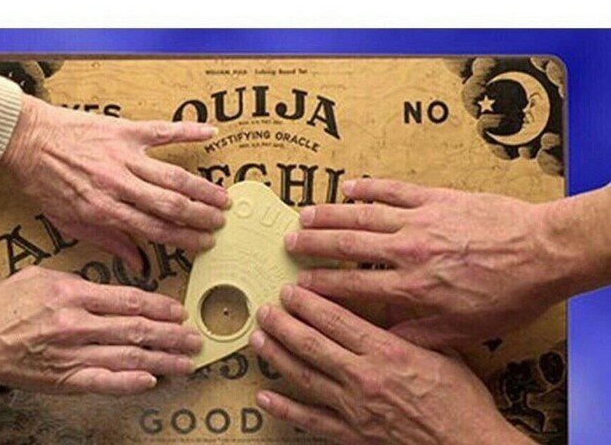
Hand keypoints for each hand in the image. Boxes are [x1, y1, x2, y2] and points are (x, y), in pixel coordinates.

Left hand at [0, 95, 230, 268]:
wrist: (25, 139)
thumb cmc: (44, 182)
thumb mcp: (68, 222)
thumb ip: (107, 242)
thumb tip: (138, 264)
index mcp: (104, 210)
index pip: (155, 230)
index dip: (185, 238)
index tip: (205, 243)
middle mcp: (118, 184)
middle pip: (171, 205)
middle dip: (201, 216)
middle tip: (221, 222)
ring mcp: (124, 155)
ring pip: (173, 175)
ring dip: (202, 188)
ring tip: (224, 197)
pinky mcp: (125, 130)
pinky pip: (163, 130)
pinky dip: (188, 130)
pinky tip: (210, 131)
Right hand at [0, 267, 201, 395]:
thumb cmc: (5, 304)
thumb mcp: (41, 274)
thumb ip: (80, 279)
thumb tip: (113, 283)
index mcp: (73, 294)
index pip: (129, 300)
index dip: (160, 306)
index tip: (179, 311)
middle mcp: (77, 325)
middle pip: (136, 330)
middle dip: (171, 335)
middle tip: (195, 339)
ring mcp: (71, 355)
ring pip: (127, 358)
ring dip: (161, 361)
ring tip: (186, 362)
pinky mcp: (63, 380)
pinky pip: (101, 383)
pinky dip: (128, 384)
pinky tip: (151, 382)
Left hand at [251, 286, 531, 444]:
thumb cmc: (462, 400)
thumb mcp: (442, 351)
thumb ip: (410, 327)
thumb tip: (388, 301)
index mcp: (385, 351)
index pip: (335, 320)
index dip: (308, 303)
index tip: (291, 290)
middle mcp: (363, 376)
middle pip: (312, 344)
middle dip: (284, 324)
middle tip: (265, 309)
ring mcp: (354, 407)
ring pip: (304, 377)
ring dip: (277, 356)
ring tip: (257, 339)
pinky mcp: (353, 434)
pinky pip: (311, 420)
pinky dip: (285, 409)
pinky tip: (264, 397)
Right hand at [286, 178, 574, 347]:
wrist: (541, 252)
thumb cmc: (507, 294)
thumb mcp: (464, 329)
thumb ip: (420, 331)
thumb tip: (387, 335)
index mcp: (412, 287)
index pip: (352, 287)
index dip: (320, 286)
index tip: (299, 285)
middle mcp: (407, 251)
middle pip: (347, 246)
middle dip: (313, 245)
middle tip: (289, 243)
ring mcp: (418, 220)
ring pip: (362, 215)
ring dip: (330, 215)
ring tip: (304, 215)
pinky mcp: (434, 198)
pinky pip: (393, 190)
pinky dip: (368, 188)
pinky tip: (348, 187)